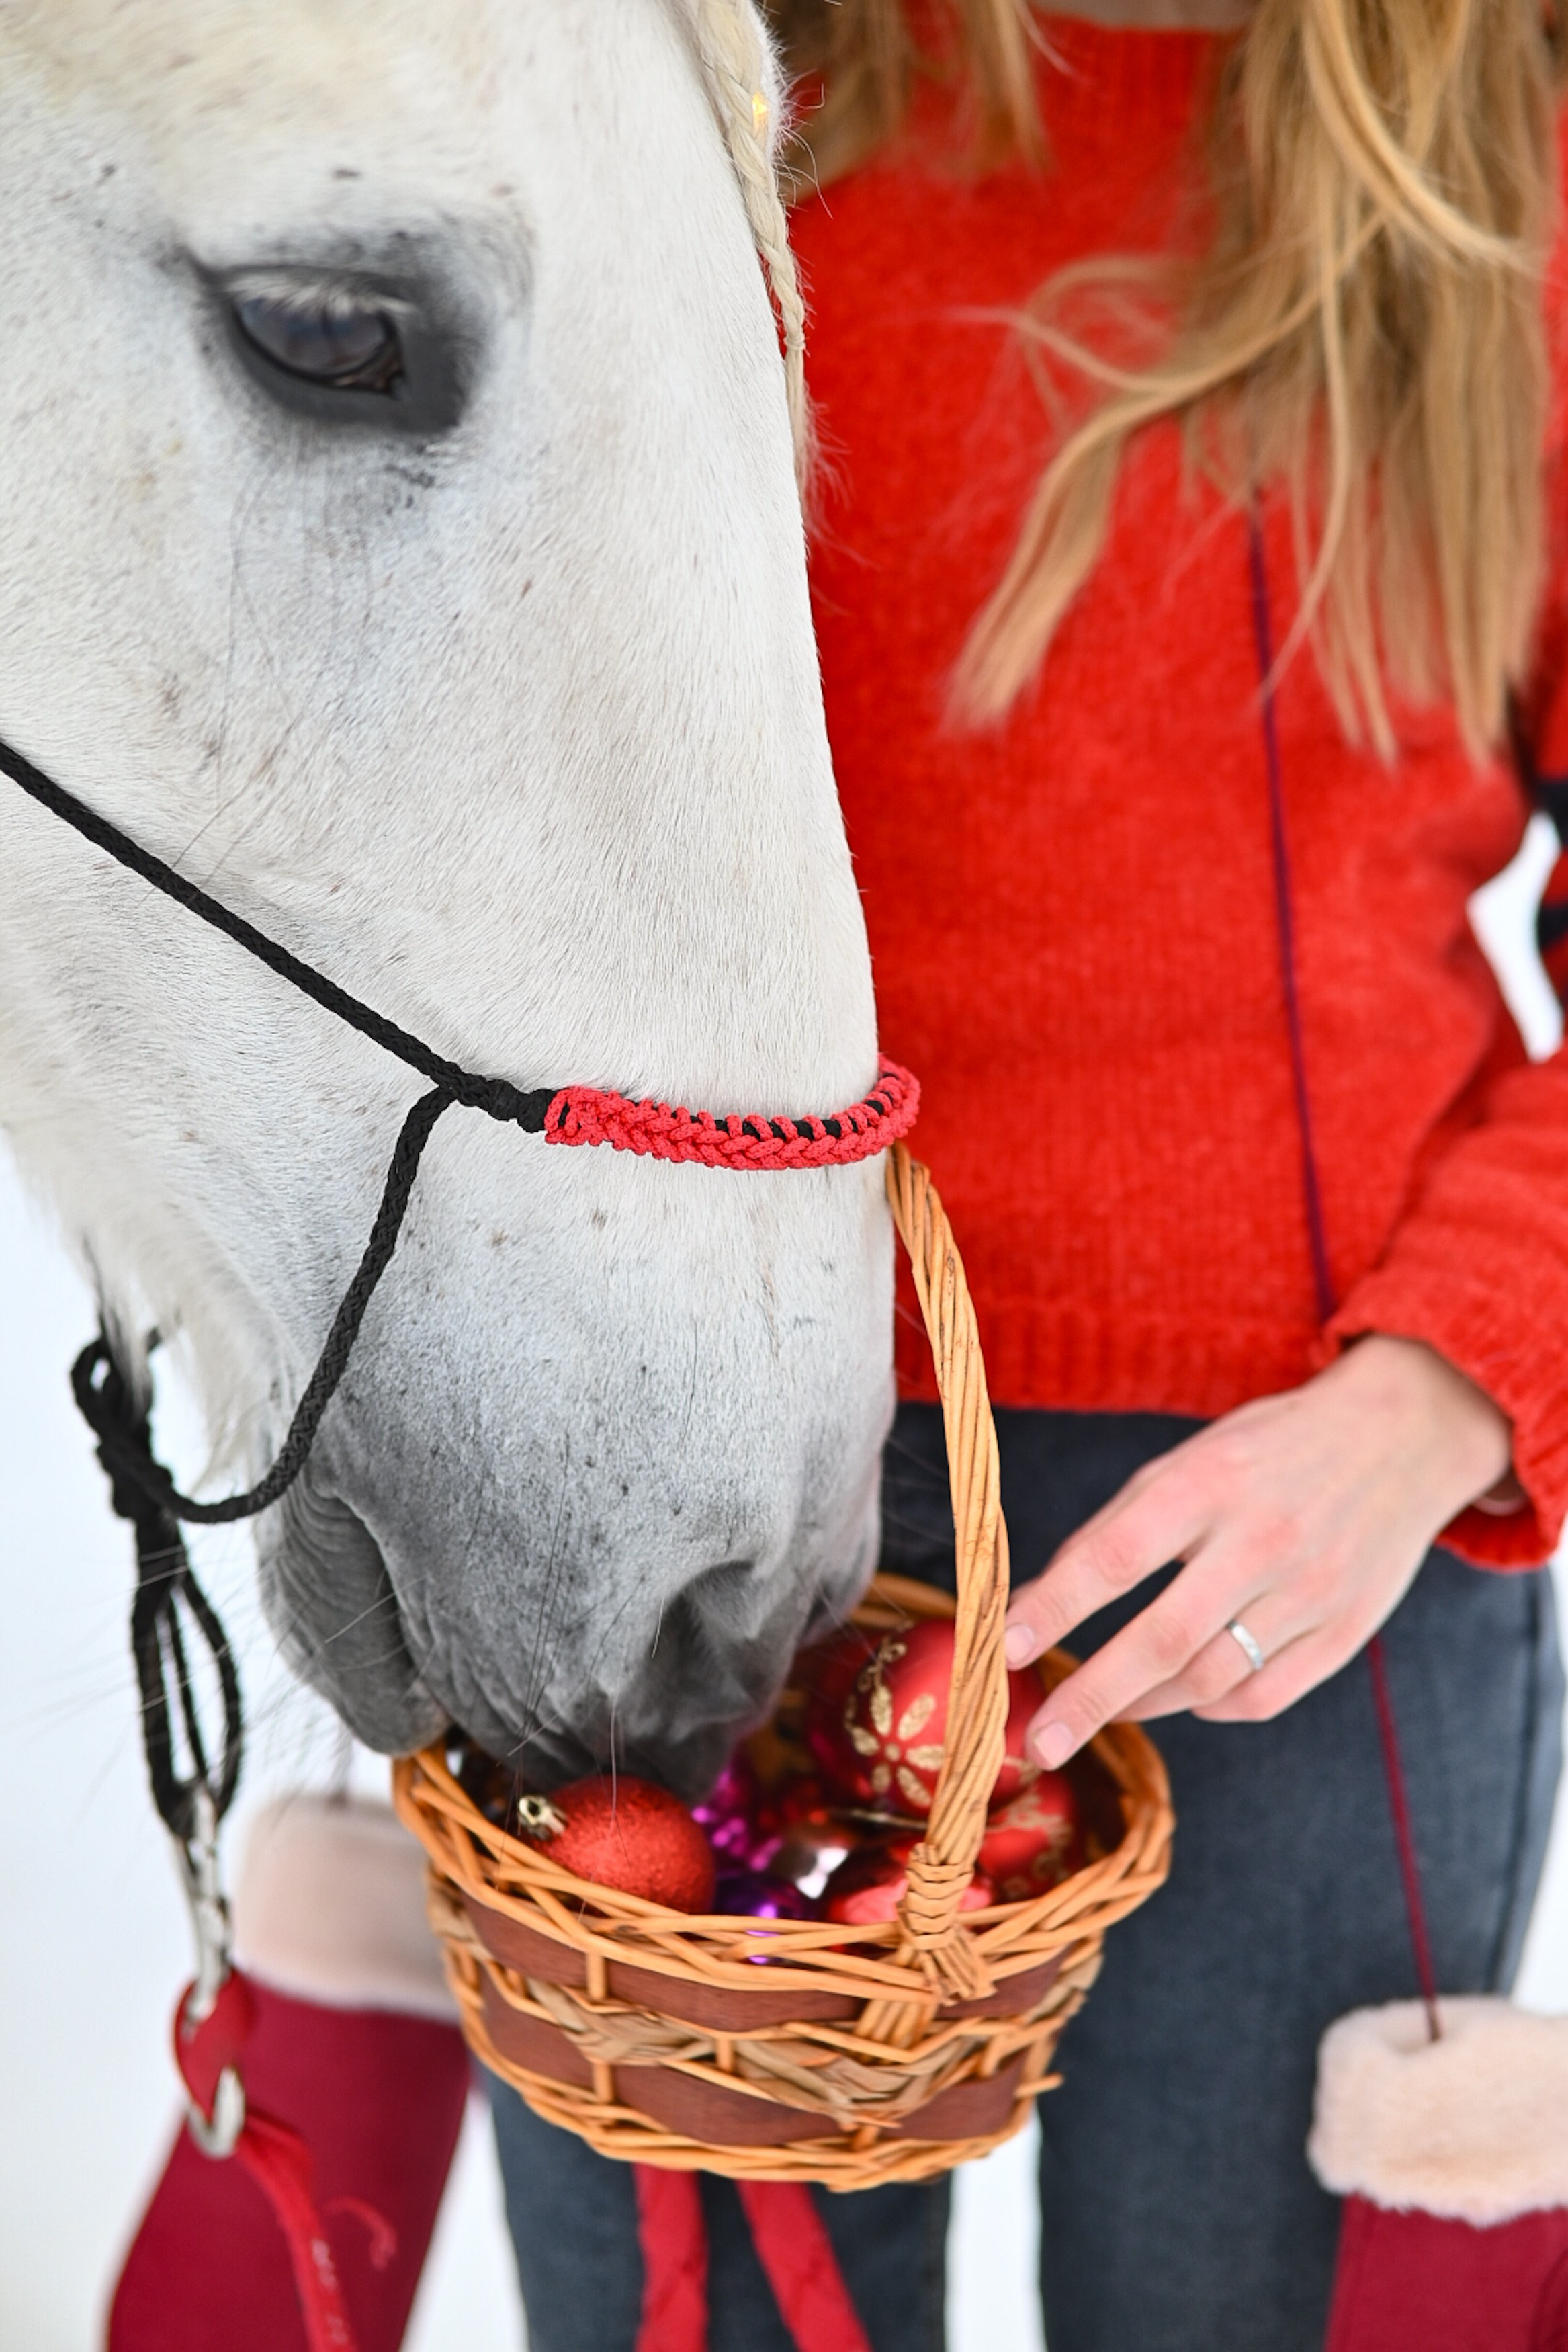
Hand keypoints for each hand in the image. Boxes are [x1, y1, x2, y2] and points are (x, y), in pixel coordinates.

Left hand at [1003, 1337, 1513, 1768]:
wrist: (1400, 1435)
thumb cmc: (1266, 1450)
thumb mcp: (1188, 1460)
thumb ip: (1118, 1529)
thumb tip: (1037, 1603)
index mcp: (1209, 1483)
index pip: (1115, 1555)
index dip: (1055, 1607)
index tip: (1003, 1650)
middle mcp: (1262, 1540)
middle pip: (1163, 1639)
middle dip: (1091, 1697)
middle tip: (1039, 1740)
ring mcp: (1311, 1591)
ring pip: (1211, 1679)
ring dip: (1143, 1704)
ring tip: (1101, 1710)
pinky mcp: (1347, 1631)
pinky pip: (1263, 1695)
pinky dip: (1211, 1706)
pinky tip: (1184, 1696)